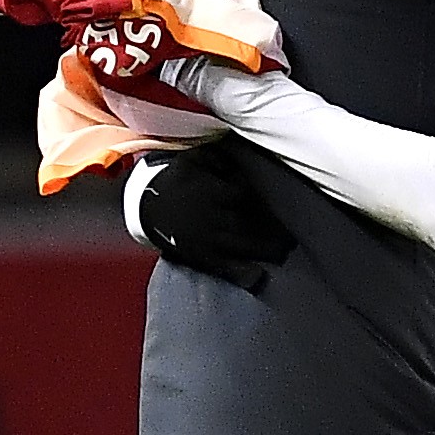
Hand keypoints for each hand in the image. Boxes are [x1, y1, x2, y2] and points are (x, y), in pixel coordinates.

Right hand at [126, 140, 296, 292]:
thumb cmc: (174, 180)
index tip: (276, 204)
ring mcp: (207, 239)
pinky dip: (241, 274)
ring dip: (266, 250)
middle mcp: (213, 217)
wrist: (142, 206)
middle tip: (293, 237)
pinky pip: (224, 267)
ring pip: (243, 246)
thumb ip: (217, 157)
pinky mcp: (201, 257)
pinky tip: (258, 277)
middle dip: (274, 231)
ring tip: (284, 253)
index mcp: (212, 192)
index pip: (244, 195)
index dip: (260, 200)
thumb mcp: (192, 158)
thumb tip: (237, 165)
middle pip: (251, 224)